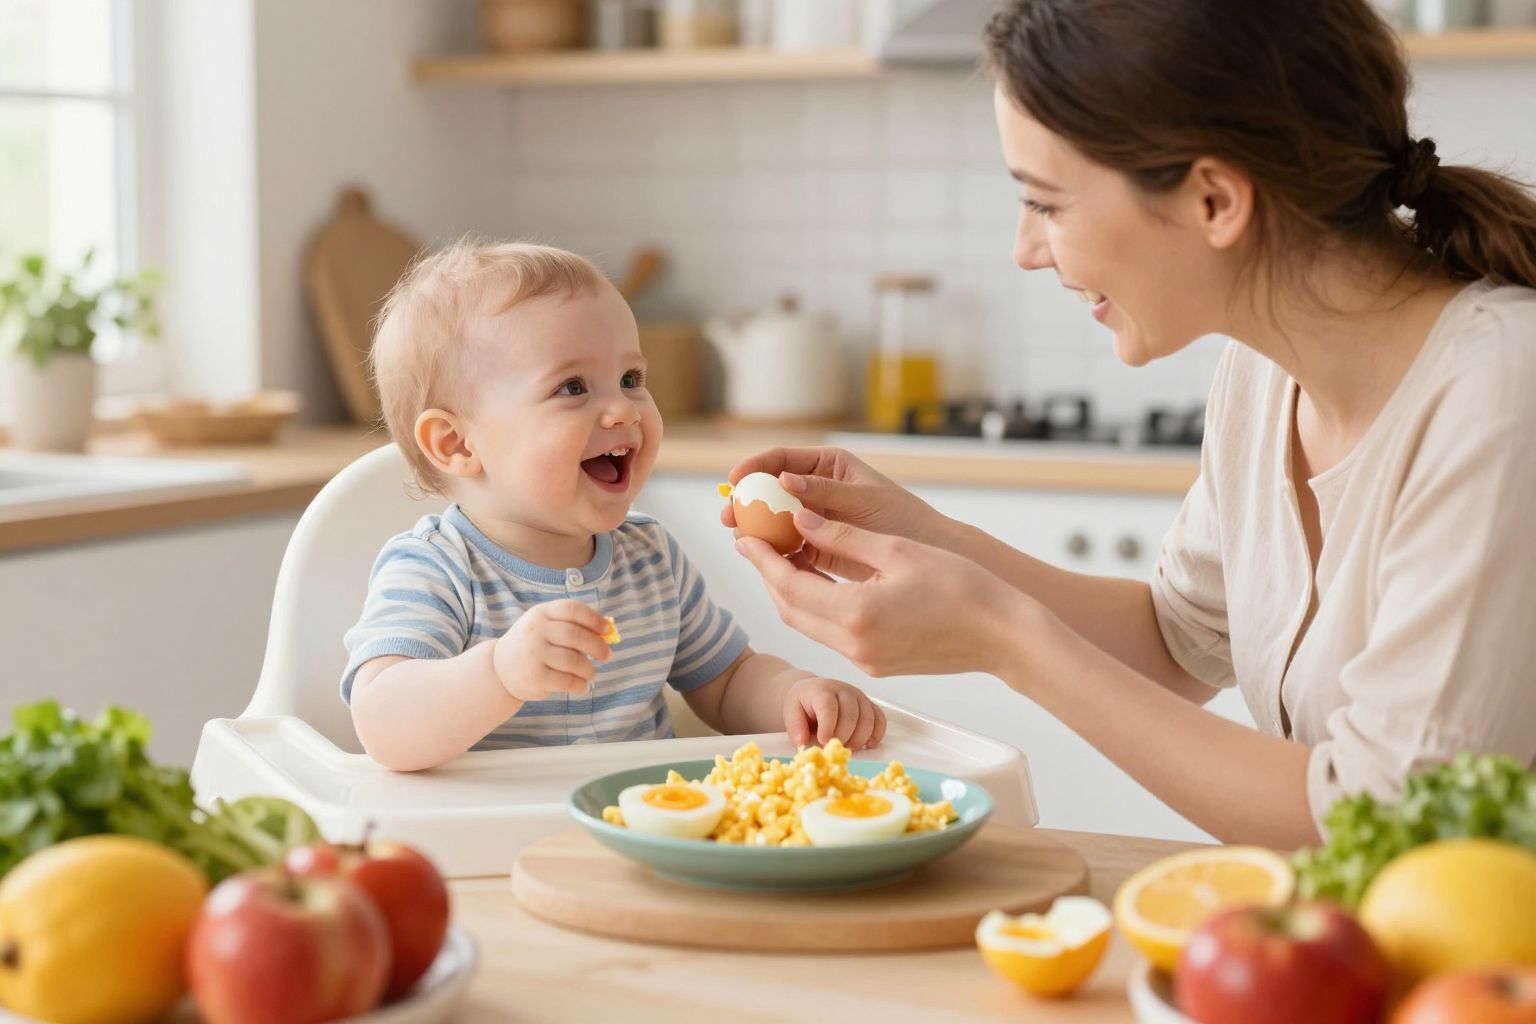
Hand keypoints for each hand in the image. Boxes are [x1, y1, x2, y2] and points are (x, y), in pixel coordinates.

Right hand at [492, 600, 611, 702]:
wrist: (500, 669)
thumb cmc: (533, 645)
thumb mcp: (545, 627)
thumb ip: (572, 625)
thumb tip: (608, 632)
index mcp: (540, 613)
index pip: (572, 609)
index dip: (594, 618)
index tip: (607, 629)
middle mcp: (536, 631)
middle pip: (576, 635)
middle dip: (598, 646)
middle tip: (608, 656)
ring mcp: (534, 654)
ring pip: (574, 661)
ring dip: (589, 669)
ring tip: (591, 674)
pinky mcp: (535, 677)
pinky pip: (567, 681)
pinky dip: (580, 684)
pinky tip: (581, 685)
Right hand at [721, 447, 947, 580]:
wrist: (930, 555)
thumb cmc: (904, 518)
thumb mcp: (865, 501)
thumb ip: (825, 492)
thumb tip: (784, 479)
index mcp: (828, 465)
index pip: (781, 459)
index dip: (754, 467)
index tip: (735, 479)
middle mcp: (817, 488)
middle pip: (771, 490)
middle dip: (748, 502)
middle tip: (729, 517)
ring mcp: (816, 518)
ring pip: (776, 520)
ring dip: (758, 530)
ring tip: (743, 541)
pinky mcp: (818, 546)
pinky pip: (789, 547)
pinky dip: (775, 553)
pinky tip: (764, 561)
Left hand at [738, 509, 1031, 677]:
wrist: (1003, 636)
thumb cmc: (961, 586)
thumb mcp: (897, 550)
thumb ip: (842, 536)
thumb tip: (799, 519)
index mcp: (856, 613)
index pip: (789, 585)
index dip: (762, 560)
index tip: (744, 536)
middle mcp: (853, 644)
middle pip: (789, 610)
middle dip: (768, 576)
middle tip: (755, 543)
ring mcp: (864, 660)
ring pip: (807, 625)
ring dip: (789, 594)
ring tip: (780, 559)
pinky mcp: (876, 665)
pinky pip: (830, 635)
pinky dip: (814, 608)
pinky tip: (816, 584)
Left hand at [783, 677, 886, 750]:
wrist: (812, 692)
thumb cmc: (802, 704)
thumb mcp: (790, 711)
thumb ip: (795, 727)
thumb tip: (801, 743)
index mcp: (822, 690)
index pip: (828, 707)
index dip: (828, 726)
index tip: (824, 741)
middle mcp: (843, 690)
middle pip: (850, 715)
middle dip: (843, 737)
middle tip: (834, 750)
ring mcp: (859, 696)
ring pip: (867, 719)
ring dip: (859, 739)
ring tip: (846, 748)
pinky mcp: (869, 705)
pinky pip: (879, 718)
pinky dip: (877, 733)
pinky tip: (868, 745)